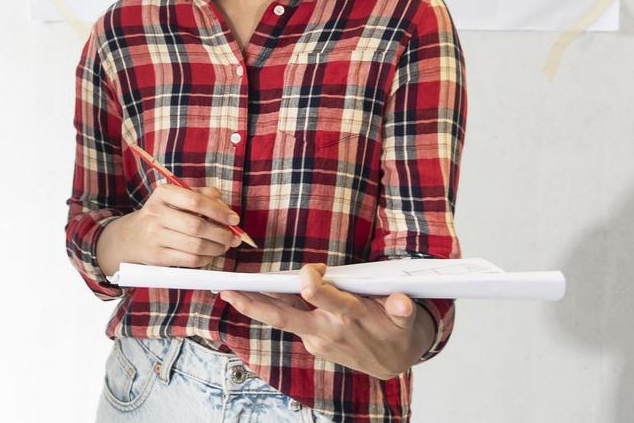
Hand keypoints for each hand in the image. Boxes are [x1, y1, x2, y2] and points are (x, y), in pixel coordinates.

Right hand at [97, 183, 245, 276]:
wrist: (130, 236)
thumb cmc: (161, 214)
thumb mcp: (175, 197)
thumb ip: (200, 194)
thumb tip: (224, 205)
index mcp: (163, 193)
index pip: (195, 200)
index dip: (218, 211)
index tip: (234, 219)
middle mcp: (156, 213)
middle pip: (197, 226)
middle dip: (221, 233)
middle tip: (233, 237)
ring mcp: (155, 236)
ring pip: (195, 246)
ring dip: (216, 248)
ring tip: (224, 246)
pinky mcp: (158, 256)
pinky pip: (189, 260)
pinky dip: (205, 259)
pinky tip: (209, 254)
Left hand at [218, 264, 433, 379]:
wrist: (393, 362)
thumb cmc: (396, 330)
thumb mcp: (405, 319)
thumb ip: (401, 308)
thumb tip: (401, 301)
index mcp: (348, 318)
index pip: (321, 298)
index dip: (312, 283)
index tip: (312, 271)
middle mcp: (326, 330)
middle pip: (284, 316)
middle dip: (255, 304)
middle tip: (229, 291)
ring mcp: (316, 339)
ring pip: (280, 319)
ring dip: (253, 305)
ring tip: (228, 290)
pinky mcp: (311, 342)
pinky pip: (289, 320)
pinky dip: (272, 307)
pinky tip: (253, 295)